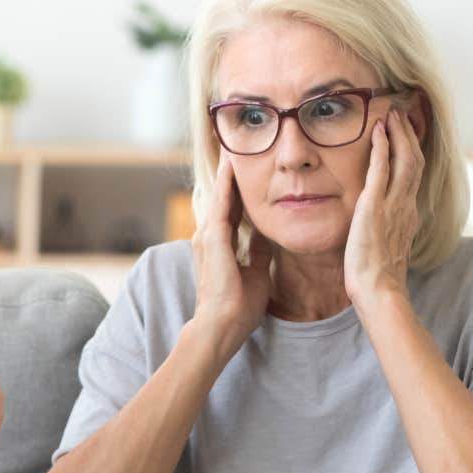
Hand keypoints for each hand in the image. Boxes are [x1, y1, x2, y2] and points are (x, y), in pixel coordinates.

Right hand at [191, 152, 272, 347]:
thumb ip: (257, 252)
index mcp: (220, 244)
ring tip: (232, 146)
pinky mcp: (213, 240)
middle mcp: (209, 236)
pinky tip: (232, 165)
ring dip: (226, 171)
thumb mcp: (256, 273)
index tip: (246, 167)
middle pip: (222, 195)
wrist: (220, 327)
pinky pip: (221, 204)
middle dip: (229, 172)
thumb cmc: (237, 307)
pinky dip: (227, 184)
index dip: (238, 188)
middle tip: (234, 144)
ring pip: (219, 195)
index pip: (231, 208)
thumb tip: (265, 234)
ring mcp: (208, 237)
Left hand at [345, 108, 422, 310]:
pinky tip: (378, 131)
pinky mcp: (375, 206)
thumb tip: (380, 228)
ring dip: (399, 134)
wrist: (378, 290)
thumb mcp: (386, 248)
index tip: (407, 135)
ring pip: (405, 159)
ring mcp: (393, 205)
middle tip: (402, 114)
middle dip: (409, 135)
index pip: (414, 176)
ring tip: (392, 114)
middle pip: (415, 161)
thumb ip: (387, 232)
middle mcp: (406, 206)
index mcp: (408, 215)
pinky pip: (382, 169)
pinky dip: (382, 146)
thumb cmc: (377, 278)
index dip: (412, 152)